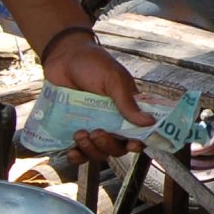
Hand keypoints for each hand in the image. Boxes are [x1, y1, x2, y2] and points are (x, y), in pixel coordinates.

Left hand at [41, 32, 152, 166]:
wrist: (63, 56)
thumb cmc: (93, 63)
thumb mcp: (113, 80)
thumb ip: (127, 102)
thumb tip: (150, 122)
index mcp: (126, 111)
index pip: (137, 134)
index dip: (137, 143)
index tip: (132, 144)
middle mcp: (111, 123)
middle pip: (116, 148)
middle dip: (108, 145)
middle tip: (97, 131)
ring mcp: (91, 128)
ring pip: (97, 153)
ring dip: (91, 150)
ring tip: (79, 134)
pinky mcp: (71, 131)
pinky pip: (78, 153)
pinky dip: (76, 157)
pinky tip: (71, 151)